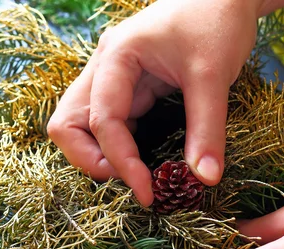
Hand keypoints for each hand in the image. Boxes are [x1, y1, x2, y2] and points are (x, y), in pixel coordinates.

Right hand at [48, 0, 283, 206]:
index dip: (121, 162)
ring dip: (101, 156)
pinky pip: (108, 125)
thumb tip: (205, 179)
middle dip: (91, 161)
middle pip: (67, 125)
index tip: (148, 192)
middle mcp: (104, 69)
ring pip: (81, 127)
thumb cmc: (216, 21)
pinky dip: (119, 148)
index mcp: (116, 58)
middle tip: (132, 182)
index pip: (100, 121)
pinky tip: (145, 160)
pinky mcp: (127, 89)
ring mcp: (112, 79)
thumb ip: (207, 130)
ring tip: (138, 175)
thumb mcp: (213, 75)